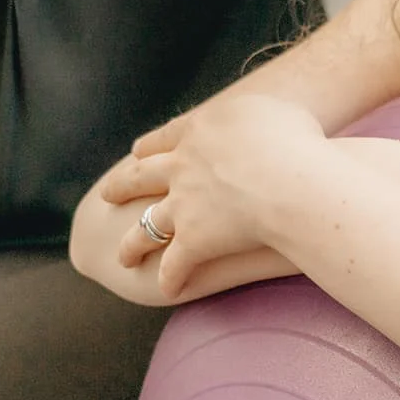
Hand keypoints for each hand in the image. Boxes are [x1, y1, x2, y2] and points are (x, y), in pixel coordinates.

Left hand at [110, 95, 325, 297]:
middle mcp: (182, 166)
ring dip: (132, 244)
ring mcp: (183, 204)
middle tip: (106, 193)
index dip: (150, 147)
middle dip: (122, 186)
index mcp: (198, 131)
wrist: (289, 179)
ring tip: (123, 256)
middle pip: (142, 176)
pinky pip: (175, 265)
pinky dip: (171, 278)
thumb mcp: (271, 110)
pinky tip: (169, 290)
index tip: (137, 151)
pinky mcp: (194, 241)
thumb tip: (262, 122)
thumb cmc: (293, 140)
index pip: (166, 137)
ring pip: (146, 226)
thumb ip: (255, 115)